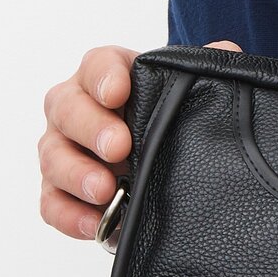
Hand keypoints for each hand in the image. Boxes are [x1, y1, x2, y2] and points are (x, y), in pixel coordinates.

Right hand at [38, 38, 239, 238]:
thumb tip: (225, 52)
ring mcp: (62, 149)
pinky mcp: (59, 190)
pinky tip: (96, 224)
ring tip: (105, 190)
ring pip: (52, 157)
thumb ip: (207, 67)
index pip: (97, 65)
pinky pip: (51, 203)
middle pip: (66, 108)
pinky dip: (70, 215)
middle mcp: (75, 107)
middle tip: (119, 147)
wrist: (161, 161)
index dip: (104, 76)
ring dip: (76, 174)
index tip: (118, 92)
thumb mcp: (191, 90)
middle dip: (91, 128)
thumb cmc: (169, 117)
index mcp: (106, 75)